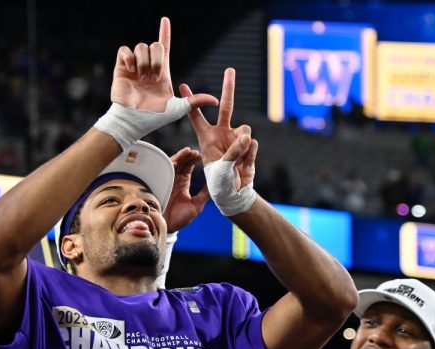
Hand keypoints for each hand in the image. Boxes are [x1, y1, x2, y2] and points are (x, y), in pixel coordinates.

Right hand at [110, 17, 216, 112]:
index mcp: (162, 73)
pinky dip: (129, 58)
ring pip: (141, 46)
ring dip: (144, 62)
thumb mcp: (179, 108)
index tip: (166, 20)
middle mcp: (148, 67)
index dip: (165, 33)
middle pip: (156, 45)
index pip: (165, 48)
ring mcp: (134, 67)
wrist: (133, 119)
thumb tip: (216, 101)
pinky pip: (125, 50)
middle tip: (153, 78)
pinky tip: (131, 71)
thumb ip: (196, 101)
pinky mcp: (121, 67)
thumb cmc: (155, 117)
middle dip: (157, 59)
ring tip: (142, 78)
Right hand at [163, 147, 209, 231]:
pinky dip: (172, 162)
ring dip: (182, 157)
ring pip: (174, 164)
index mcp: (183, 184)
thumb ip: (204, 194)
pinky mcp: (161, 182)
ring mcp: (167, 180)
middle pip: (182, 163)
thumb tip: (215, 185)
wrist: (166, 226)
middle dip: (189, 156)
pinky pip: (165, 170)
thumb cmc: (180, 219)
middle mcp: (175, 180)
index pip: (189, 168)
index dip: (194, 160)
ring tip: (189, 152)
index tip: (201, 155)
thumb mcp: (196, 206)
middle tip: (197, 152)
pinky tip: (180, 159)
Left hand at [180, 68, 257, 190]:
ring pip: (245, 129)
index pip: (196, 116)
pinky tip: (243, 166)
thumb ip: (233, 151)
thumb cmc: (219, 182)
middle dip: (228, 88)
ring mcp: (237, 138)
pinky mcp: (249, 145)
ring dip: (242, 144)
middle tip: (230, 69)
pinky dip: (249, 155)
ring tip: (236, 162)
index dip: (191, 101)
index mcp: (206, 137)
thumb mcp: (219, 168)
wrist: (234, 193)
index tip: (182, 85)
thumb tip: (247, 136)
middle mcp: (222, 133)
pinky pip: (252, 143)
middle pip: (226, 106)